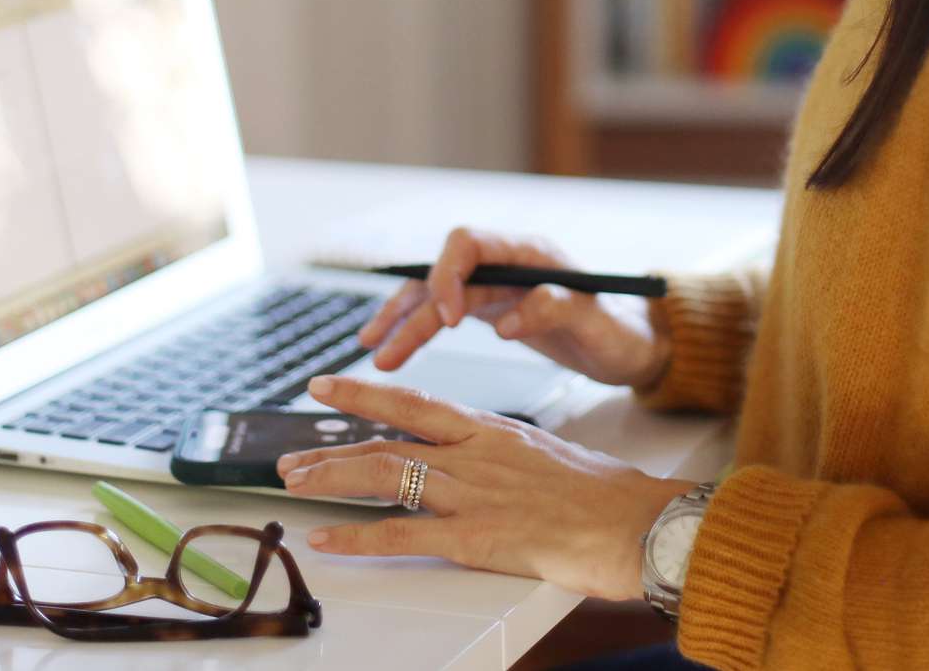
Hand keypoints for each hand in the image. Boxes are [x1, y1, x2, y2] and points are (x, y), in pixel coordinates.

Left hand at [277, 376, 693, 598]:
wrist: (638, 522)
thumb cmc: (604, 495)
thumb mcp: (547, 455)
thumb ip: (505, 456)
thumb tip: (483, 462)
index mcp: (492, 431)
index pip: (416, 403)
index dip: (366, 395)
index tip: (328, 387)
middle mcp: (475, 453)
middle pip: (388, 439)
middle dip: (332, 445)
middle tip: (290, 454)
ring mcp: (474, 493)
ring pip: (386, 477)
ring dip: (332, 480)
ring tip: (295, 485)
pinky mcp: (478, 537)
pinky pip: (403, 535)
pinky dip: (357, 538)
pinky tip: (327, 541)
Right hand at [355, 227, 668, 389]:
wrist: (634, 346)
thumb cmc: (622, 331)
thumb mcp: (598, 324)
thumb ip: (557, 310)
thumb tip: (507, 320)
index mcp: (530, 253)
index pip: (469, 243)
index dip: (448, 276)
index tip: (447, 320)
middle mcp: (505, 262)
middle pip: (443, 273)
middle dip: (410, 308)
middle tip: (385, 350)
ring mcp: (495, 285)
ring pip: (435, 295)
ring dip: (402, 320)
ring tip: (373, 351)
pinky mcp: (490, 308)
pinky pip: (442, 313)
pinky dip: (414, 328)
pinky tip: (390, 346)